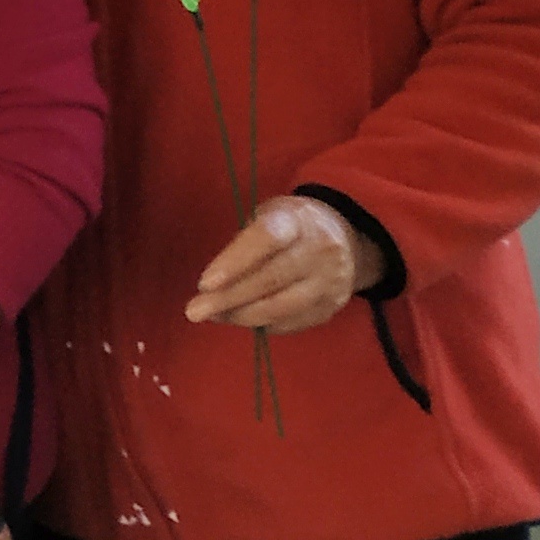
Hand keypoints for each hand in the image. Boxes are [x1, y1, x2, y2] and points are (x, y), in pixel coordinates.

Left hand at [190, 194, 385, 333]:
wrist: (346, 237)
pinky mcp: (332, 306)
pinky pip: (292, 322)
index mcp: (297, 221)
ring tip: (212, 316)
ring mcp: (330, 281)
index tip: (204, 283)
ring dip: (240, 315)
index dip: (234, 262)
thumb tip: (211, 286)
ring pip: (281, 307)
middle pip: (270, 279)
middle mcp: (320, 250)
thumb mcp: (267, 215)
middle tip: (193, 311)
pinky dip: (261, 324)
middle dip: (227, 298)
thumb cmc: (290, 224)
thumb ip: (243, 244)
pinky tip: (239, 319)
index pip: (266, 240)